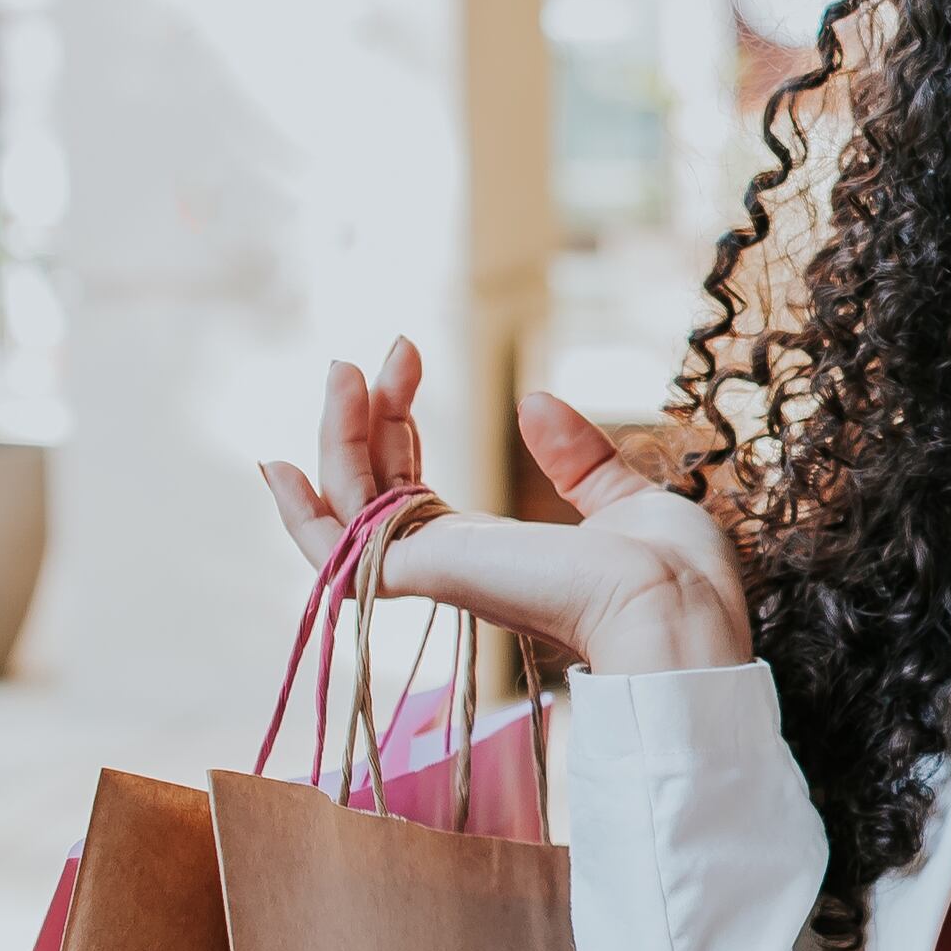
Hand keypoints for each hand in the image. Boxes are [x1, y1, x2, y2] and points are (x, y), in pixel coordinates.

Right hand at [258, 340, 754, 677]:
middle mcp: (455, 564)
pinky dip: (301, 514)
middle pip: (373, 486)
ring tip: (347, 369)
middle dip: (369, 412)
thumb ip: (575, 459)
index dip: (395, 422)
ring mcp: (437, 571)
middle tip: (389, 348)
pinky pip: (337, 552)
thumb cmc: (667, 573)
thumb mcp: (620, 497)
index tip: (407, 357)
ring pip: (349, 506)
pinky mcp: (426, 575)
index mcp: (493, 552)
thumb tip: (533, 403)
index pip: (409, 487)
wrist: (674, 602)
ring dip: (337, 435)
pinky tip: (276, 466)